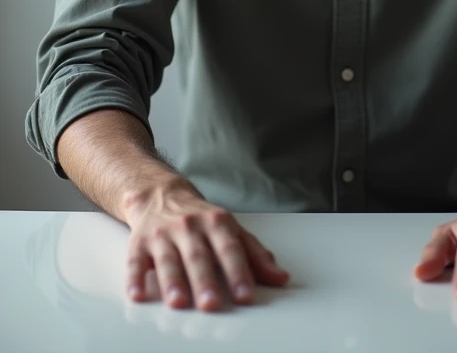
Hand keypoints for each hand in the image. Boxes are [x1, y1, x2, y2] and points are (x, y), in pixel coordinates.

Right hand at [123, 184, 289, 310]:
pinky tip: (137, 294)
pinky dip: (135, 277)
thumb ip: (255, 254)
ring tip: (178, 302)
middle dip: (205, 280)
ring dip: (172, 281)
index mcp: (216, 223)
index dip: (239, 272)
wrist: (160, 194)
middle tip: (211, 304)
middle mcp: (189, 227)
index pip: (230, 248)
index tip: (246, 294)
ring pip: (168, 259)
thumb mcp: (231, 229)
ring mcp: (163, 234)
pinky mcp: (139, 242)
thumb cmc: (200, 217)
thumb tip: (281, 278)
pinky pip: (136, 260)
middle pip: (198, 256)